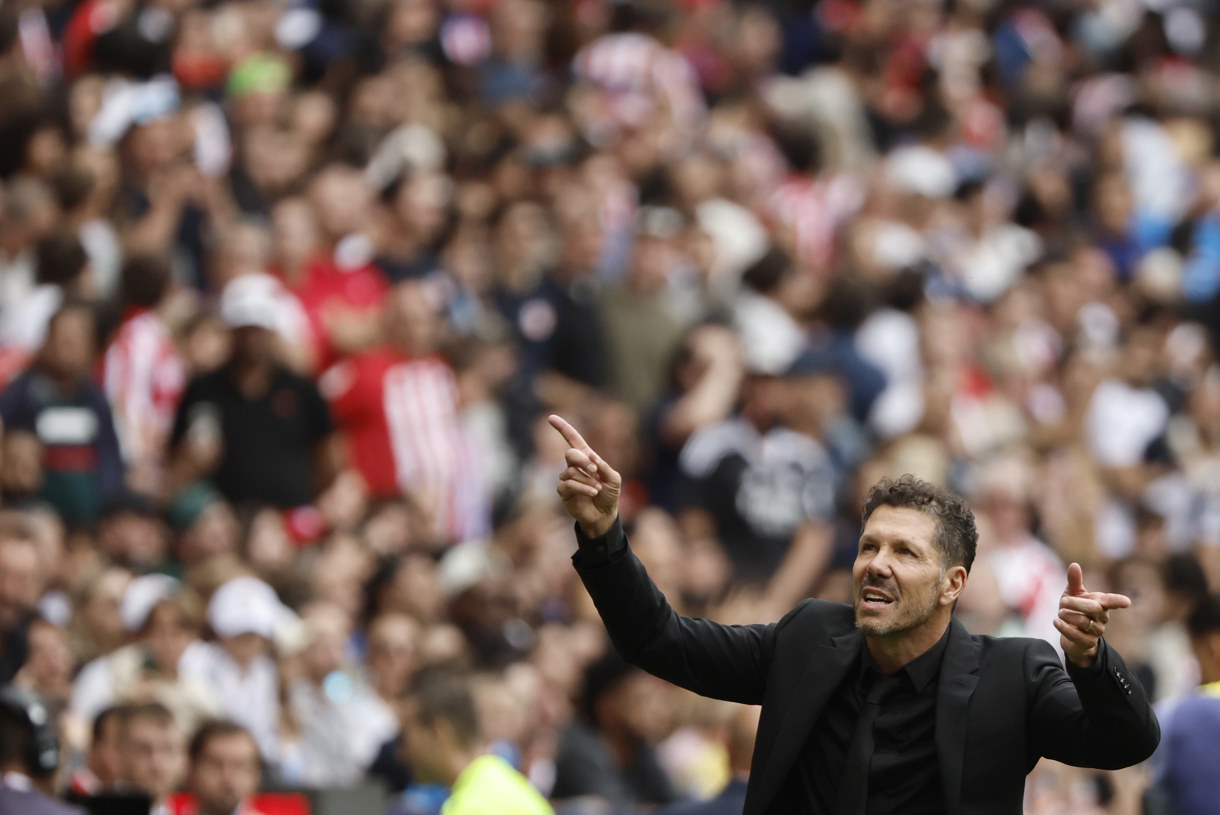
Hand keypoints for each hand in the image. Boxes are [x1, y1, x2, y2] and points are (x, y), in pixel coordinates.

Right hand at [549, 414, 620, 537]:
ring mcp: (567, 478)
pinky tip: (593, 492)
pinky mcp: (564, 492)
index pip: (572, 439)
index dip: (562, 428)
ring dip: (587, 480)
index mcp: (586, 458)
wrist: (604, 515)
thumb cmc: (609, 495)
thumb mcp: (614, 479)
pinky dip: (582, 487)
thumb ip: (604, 466)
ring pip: (570, 471)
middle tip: (595, 471)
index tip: (551, 417)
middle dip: (582, 460)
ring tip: (597, 489)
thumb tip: (591, 458)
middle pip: (570, 454)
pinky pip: (568, 484)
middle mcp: (574, 466)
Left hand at [1054, 562, 1130, 667]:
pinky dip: (1063, 627)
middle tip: (1063, 601)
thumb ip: (1074, 581)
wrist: (1069, 635)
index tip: (1127, 602)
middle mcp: (1102, 617)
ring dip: (1066, 615)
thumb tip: (1074, 564)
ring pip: (1083, 621)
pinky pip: (1076, 635)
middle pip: (1094, 608)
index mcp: (1101, 603)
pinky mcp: (1088, 643)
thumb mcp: (1072, 594)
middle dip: (1075, 603)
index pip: (1111, 601)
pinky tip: (1056, 622)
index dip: (1118, 601)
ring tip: (1060, 613)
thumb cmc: (1074, 611)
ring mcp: (1097, 631)